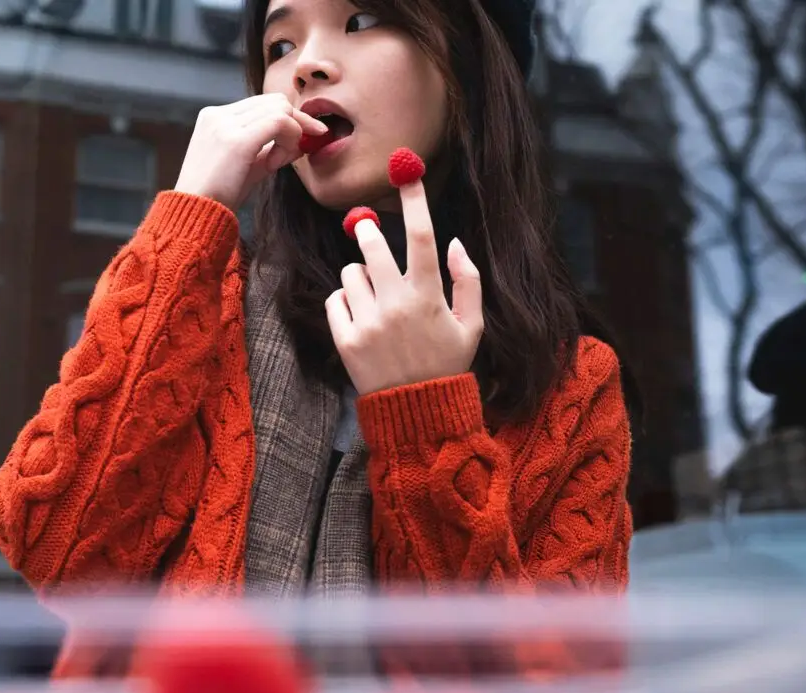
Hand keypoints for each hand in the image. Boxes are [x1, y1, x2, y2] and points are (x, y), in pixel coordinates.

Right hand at [174, 94, 327, 210]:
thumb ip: (270, 148)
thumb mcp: (246, 165)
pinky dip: (289, 141)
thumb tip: (303, 138)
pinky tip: (275, 164)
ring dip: (291, 136)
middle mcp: (217, 114)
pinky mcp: (236, 141)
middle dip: (295, 125)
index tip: (299, 144)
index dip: (288, 121)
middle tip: (290, 155)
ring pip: (281, 109)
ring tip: (275, 164)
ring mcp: (224, 125)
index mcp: (214, 117)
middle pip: (276, 101)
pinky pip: (280, 122)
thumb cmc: (219, 196)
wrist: (196, 216)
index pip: (263, 103)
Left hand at [325, 180, 483, 393]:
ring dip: (359, 277)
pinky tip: (360, 321)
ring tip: (374, 299)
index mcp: (430, 296)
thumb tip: (455, 241)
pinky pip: (334, 300)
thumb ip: (469, 280)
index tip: (405, 167)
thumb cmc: (447, 363)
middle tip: (365, 232)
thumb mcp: (471, 325)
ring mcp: (368, 323)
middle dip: (364, 231)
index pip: (421, 235)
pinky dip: (343, 304)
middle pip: (370, 245)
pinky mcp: (345, 340)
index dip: (414, 198)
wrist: (417, 412)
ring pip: (350, 273)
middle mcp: (396, 305)